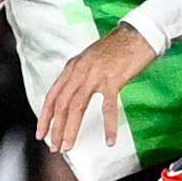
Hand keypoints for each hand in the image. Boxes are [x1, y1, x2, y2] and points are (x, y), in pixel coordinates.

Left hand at [39, 23, 160, 155]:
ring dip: (71, 129)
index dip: (45, 116)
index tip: (42, 133)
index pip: (53, 95)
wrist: (139, 34)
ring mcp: (96, 75)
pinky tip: (110, 140)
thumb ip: (81, 75)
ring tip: (69, 146)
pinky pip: (108, 107)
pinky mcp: (113, 80)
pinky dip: (108, 126)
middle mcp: (80, 70)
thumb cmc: (119, 47)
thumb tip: (74, 95)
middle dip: (56, 128)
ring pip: (77, 107)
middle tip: (55, 146)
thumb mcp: (91, 59)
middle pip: (62, 104)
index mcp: (73, 67)